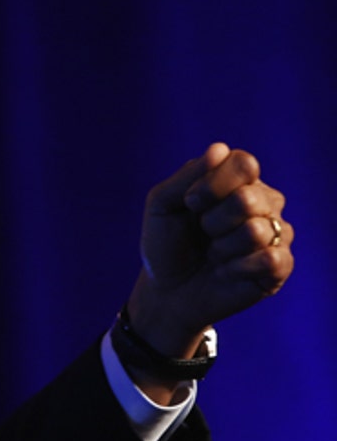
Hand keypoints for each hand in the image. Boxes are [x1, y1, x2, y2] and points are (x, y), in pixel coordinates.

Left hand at [132, 142, 293, 358]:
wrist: (165, 292)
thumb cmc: (165, 244)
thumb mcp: (161, 205)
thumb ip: (186, 176)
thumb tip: (220, 149)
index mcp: (238, 179)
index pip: (244, 163)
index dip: (212, 185)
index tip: (189, 203)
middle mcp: (264, 200)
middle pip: (248, 198)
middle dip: (212, 221)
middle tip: (202, 233)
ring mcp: (275, 233)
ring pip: (256, 231)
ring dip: (221, 248)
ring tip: (213, 254)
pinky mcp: (279, 266)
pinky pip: (270, 259)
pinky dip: (235, 269)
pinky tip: (226, 272)